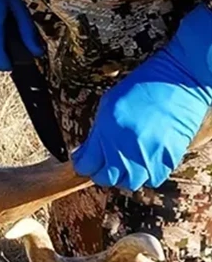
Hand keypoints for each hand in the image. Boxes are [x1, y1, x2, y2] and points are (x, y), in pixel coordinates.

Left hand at [73, 4, 211, 190]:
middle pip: (107, 179)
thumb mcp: (108, 104)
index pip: (86, 165)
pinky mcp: (170, 156)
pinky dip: (147, 175)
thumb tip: (85, 151)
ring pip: (131, 182)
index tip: (83, 159)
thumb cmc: (141, 86)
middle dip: (101, 173)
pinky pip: (155, 178)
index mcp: (107, 133)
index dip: (81, 163)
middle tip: (102, 164)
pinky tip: (144, 163)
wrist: (179, 80)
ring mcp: (149, 154)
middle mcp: (126, 148)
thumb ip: (97, 132)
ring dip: (125, 176)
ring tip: (124, 165)